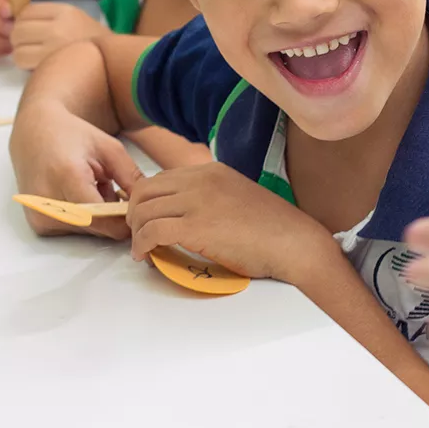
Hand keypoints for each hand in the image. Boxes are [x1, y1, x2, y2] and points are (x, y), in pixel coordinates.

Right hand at [8, 102, 144, 241]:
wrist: (33, 133)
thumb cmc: (72, 136)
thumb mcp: (109, 148)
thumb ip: (131, 178)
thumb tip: (148, 207)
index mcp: (67, 176)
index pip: (104, 219)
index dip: (126, 219)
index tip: (140, 209)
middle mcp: (48, 201)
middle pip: (98, 227)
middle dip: (113, 214)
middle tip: (115, 189)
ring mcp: (40, 215)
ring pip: (88, 231)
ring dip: (99, 215)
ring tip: (93, 188)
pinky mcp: (38, 224)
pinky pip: (74, 229)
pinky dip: (83, 217)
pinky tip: (78, 195)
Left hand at [10, 1, 105, 69]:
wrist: (115, 64)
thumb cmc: (91, 44)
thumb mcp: (75, 19)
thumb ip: (50, 17)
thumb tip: (16, 22)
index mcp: (66, 11)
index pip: (27, 11)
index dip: (22, 22)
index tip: (28, 31)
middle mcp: (59, 26)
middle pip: (18, 29)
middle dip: (18, 38)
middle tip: (28, 46)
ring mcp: (54, 45)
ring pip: (17, 46)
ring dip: (20, 52)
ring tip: (32, 56)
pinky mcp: (50, 63)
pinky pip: (22, 60)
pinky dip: (24, 64)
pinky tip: (35, 65)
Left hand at [125, 162, 333, 282]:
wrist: (295, 243)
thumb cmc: (273, 230)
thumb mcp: (236, 198)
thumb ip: (209, 199)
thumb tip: (184, 215)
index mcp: (210, 171)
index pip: (160, 178)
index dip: (146, 200)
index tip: (144, 219)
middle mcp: (200, 179)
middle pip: (144, 190)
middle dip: (134, 213)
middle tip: (138, 234)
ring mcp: (197, 200)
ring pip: (144, 210)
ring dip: (136, 232)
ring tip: (142, 248)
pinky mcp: (196, 226)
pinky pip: (152, 231)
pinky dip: (141, 245)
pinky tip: (145, 256)